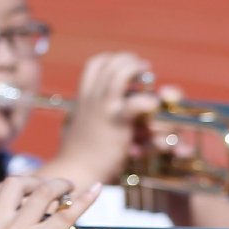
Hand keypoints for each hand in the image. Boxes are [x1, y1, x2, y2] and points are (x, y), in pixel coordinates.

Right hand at [0, 176, 99, 228]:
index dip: (20, 188)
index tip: (35, 191)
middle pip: (17, 183)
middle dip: (38, 180)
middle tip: (55, 188)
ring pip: (42, 192)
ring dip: (60, 186)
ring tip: (71, 189)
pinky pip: (65, 213)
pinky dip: (83, 200)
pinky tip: (96, 191)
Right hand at [47, 51, 158, 186]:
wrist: (76, 170)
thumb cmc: (79, 154)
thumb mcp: (81, 127)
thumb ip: (90, 116)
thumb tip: (92, 116)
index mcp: (84, 97)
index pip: (95, 64)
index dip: (112, 59)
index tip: (125, 64)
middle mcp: (91, 97)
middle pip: (109, 62)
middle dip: (128, 60)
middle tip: (142, 67)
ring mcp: (103, 107)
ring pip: (120, 73)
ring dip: (136, 69)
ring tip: (148, 75)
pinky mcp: (115, 122)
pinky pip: (135, 103)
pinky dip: (148, 101)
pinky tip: (152, 105)